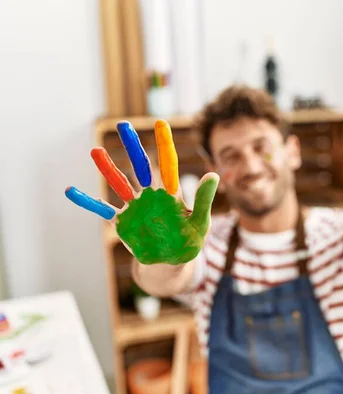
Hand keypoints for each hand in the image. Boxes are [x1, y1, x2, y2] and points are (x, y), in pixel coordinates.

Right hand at [65, 120, 218, 264]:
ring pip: (119, 183)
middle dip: (132, 145)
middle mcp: (151, 195)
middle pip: (140, 166)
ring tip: (95, 150)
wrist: (171, 263)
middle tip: (123, 124)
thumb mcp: (201, 222)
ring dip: (107, 168)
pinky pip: (102, 210)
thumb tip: (214, 174)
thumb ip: (204, 200)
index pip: (168, 164)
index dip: (164, 144)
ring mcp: (135, 207)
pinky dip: (88, 202)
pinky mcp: (123, 222)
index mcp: (171, 193)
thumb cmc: (190, 241)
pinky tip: (71, 190)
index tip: (161, 123)